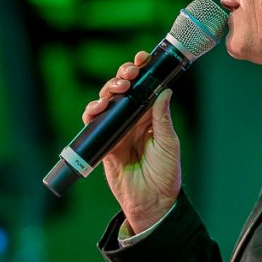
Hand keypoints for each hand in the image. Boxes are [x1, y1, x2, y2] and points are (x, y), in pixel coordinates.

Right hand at [82, 52, 180, 232]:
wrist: (152, 201)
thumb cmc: (166, 174)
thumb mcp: (168, 143)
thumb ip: (162, 118)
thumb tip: (165, 91)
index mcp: (150, 117)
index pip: (144, 88)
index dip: (141, 71)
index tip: (143, 59)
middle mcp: (132, 120)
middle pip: (122, 90)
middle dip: (123, 76)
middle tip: (130, 73)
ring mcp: (116, 131)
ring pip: (106, 102)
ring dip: (108, 90)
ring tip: (118, 88)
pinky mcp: (104, 143)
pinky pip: (94, 124)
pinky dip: (93, 112)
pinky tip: (98, 106)